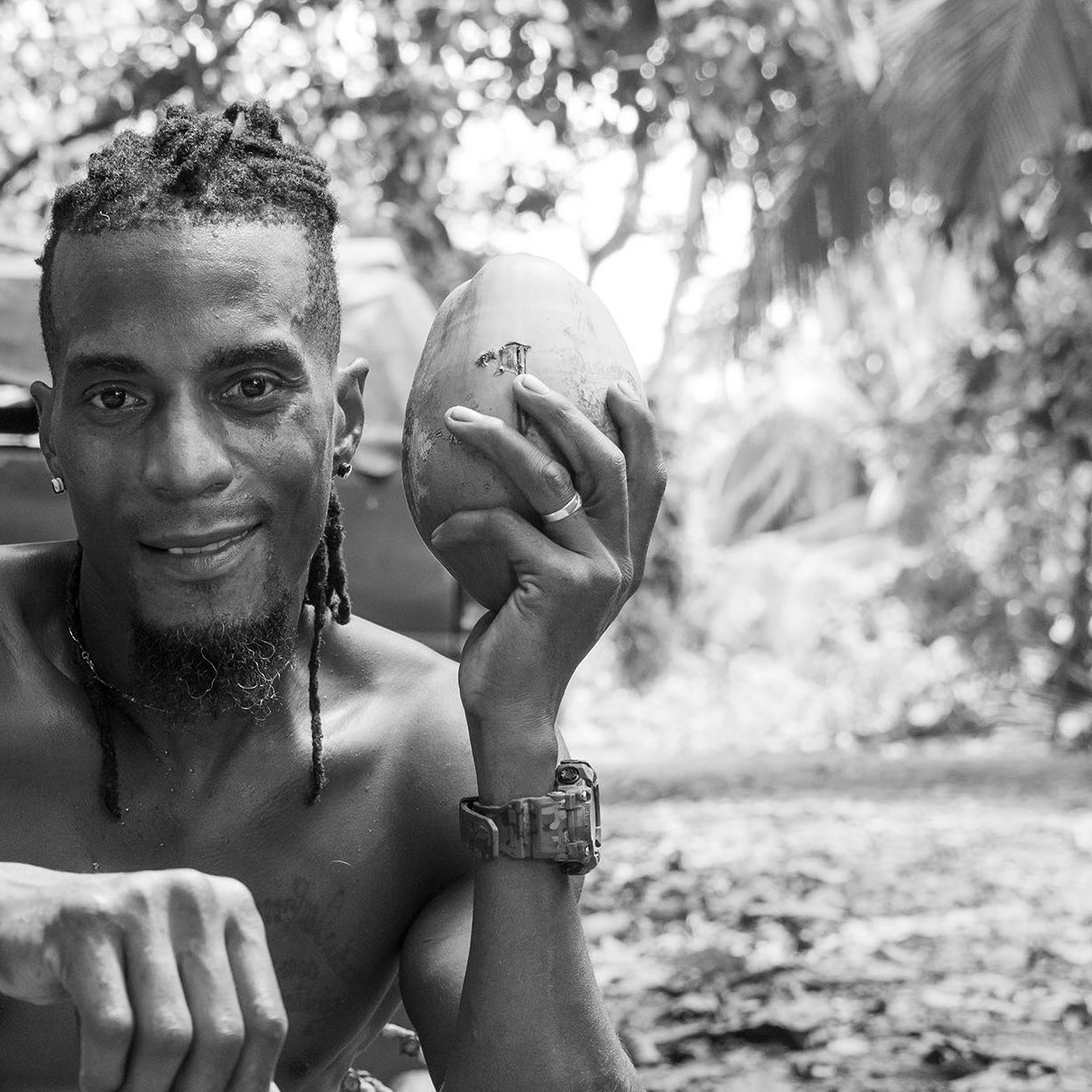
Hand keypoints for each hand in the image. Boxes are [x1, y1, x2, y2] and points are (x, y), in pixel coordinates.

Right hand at [0, 867, 290, 1091]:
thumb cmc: (112, 966)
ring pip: (167, 1036)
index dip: (252, 1088)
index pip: (266, 1018)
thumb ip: (229, 1052)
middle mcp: (196, 900)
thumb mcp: (179, 996)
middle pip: (220, 1034)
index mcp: (236, 912)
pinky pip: (111, 1026)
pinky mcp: (85, 926)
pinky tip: (97, 1087)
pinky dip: (105, 1072)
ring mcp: (139, 906)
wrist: (20, 918)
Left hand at [431, 374, 663, 785]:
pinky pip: (506, 527)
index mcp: (628, 556)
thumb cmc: (516, 644)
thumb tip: (519, 477)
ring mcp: (597, 571)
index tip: (618, 383)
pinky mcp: (561, 585)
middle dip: (564, 412)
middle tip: (524, 381)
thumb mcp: (543, 583)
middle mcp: (623, 560)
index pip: (650, 478)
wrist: (514, 710)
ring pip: (553, 482)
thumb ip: (551, 538)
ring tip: (463, 418)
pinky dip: (466, 523)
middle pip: (605, 462)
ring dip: (504, 441)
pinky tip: (440, 530)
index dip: (640, 427)